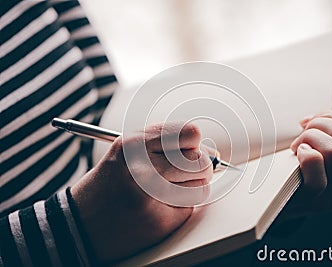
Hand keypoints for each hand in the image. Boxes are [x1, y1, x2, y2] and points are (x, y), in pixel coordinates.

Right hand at [71, 122, 214, 263]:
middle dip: (198, 167)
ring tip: (168, 189)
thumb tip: (212, 153)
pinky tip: (161, 205)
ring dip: (191, 188)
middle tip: (184, 172)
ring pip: (201, 186)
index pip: (190, 133)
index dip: (193, 142)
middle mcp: (143, 167)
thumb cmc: (109, 183)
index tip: (189, 149)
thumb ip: (167, 145)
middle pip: (200, 161)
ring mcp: (152, 196)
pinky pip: (191, 207)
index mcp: (134, 144)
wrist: (80, 223)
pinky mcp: (160, 221)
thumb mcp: (129, 151)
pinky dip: (182, 206)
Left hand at [283, 83, 331, 218]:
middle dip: (317, 125)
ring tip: (298, 148)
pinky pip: (316, 164)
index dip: (327, 115)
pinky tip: (297, 156)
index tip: (309, 123)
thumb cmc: (302, 166)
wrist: (274, 198)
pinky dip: (304, 153)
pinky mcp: (315, 199)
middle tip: (302, 135)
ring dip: (309, 140)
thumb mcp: (328, 141)